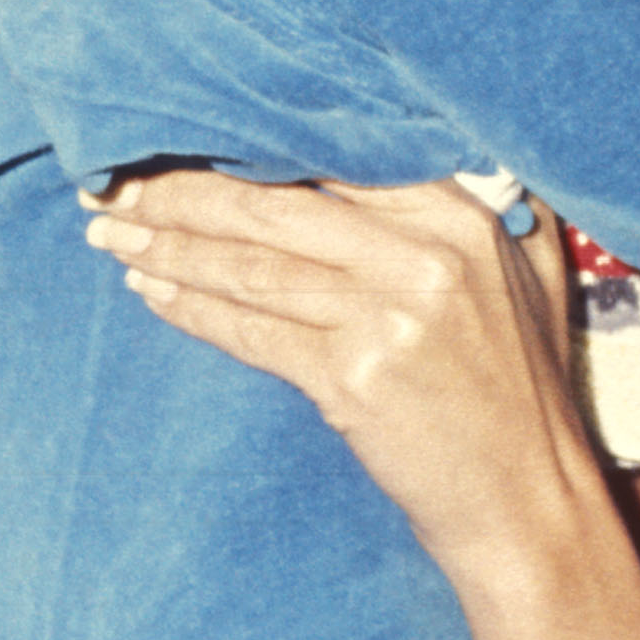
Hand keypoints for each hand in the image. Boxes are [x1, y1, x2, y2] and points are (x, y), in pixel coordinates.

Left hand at [83, 172, 603, 591]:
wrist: (527, 498)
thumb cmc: (518, 386)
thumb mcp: (516, 273)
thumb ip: (459, 208)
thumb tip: (363, 154)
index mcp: (461, 210)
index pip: (330, 157)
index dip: (245, 146)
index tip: (177, 141)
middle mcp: (427, 253)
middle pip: (274, 207)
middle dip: (181, 196)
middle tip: (112, 187)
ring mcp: (390, 317)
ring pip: (253, 268)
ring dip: (169, 251)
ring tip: (112, 235)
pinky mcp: (355, 379)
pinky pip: (252, 333)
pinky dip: (195, 311)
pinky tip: (154, 294)